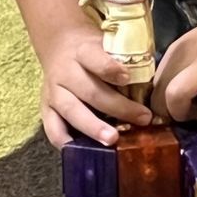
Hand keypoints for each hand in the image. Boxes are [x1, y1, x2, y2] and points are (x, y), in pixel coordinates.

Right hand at [40, 29, 152, 149]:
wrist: (60, 46)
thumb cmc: (93, 51)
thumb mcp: (106, 45)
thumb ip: (124, 61)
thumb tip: (152, 85)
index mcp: (83, 51)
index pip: (94, 58)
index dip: (109, 68)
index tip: (127, 78)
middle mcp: (65, 72)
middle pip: (90, 91)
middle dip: (117, 107)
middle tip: (141, 118)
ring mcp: (53, 91)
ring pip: (72, 110)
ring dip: (93, 127)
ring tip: (112, 140)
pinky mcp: (45, 108)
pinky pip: (52, 128)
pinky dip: (65, 142)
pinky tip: (81, 152)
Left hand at [152, 4, 196, 122]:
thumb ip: (189, 64)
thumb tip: (178, 93)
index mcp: (179, 48)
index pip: (152, 84)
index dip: (160, 104)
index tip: (176, 110)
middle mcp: (188, 54)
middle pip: (158, 95)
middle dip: (170, 114)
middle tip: (190, 115)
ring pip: (175, 96)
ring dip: (185, 115)